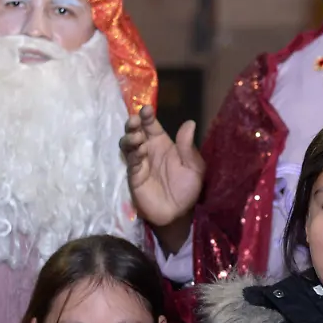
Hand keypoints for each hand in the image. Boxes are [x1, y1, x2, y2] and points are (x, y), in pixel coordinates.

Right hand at [119, 106, 204, 227]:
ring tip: (138, 138)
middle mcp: (149, 150)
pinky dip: (133, 154)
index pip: (151, 125)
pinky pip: (130, 161)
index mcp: (163, 144)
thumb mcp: (194, 167)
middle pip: (136, 131)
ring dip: (130, 137)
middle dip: (133, 123)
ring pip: (128, 144)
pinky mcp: (134, 176)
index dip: (147, 116)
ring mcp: (139, 162)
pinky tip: (139, 151)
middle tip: (135, 120)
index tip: (146, 108)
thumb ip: (188, 147)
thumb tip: (190, 123)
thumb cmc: (187, 189)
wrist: (178, 214)